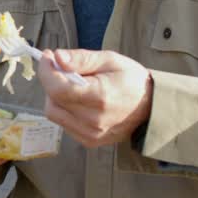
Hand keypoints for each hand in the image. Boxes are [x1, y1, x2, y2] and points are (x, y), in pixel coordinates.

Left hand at [38, 49, 152, 147]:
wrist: (151, 106)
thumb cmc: (131, 79)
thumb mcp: (109, 60)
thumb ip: (81, 59)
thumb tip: (57, 57)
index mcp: (100, 97)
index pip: (58, 89)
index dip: (46, 71)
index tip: (47, 57)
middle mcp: (93, 120)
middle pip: (52, 102)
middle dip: (50, 81)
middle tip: (60, 67)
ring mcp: (91, 134)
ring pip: (54, 114)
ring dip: (55, 96)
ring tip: (70, 83)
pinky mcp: (90, 141)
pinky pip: (64, 123)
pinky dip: (64, 109)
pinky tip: (77, 99)